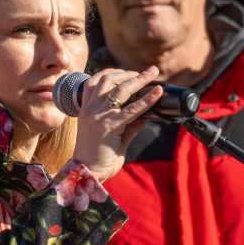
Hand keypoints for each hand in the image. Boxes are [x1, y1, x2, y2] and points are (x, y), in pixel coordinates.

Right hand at [71, 66, 162, 180]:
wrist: (87, 173)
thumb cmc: (98, 156)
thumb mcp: (112, 134)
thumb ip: (128, 121)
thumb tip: (148, 110)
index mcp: (85, 110)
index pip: (94, 81)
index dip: (112, 73)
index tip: (128, 72)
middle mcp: (90, 110)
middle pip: (108, 79)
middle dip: (129, 72)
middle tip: (147, 72)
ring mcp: (99, 117)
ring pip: (120, 89)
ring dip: (139, 79)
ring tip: (153, 74)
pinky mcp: (110, 126)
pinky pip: (132, 109)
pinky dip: (147, 99)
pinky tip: (158, 92)